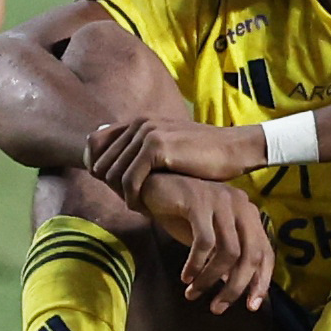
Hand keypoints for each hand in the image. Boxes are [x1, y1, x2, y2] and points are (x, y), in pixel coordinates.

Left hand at [89, 114, 265, 190]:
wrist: (236, 148)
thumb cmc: (205, 154)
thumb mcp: (169, 147)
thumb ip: (145, 151)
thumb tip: (118, 166)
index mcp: (139, 121)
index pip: (95, 142)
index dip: (97, 166)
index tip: (111, 188)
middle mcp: (139, 123)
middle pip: (101, 160)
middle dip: (109, 185)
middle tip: (126, 202)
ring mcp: (147, 134)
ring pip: (113, 173)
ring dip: (121, 195)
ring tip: (136, 207)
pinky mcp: (157, 149)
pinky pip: (130, 180)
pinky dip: (133, 198)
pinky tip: (144, 209)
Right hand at [116, 161, 273, 313]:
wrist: (149, 187)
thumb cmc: (179, 213)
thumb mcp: (207, 238)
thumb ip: (225, 257)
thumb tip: (238, 288)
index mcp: (248, 213)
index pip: (265, 253)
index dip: (261, 282)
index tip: (251, 306)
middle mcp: (240, 204)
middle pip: (251, 255)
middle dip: (236, 287)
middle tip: (218, 307)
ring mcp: (220, 200)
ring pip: (229, 251)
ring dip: (212, 279)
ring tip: (195, 294)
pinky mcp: (199, 200)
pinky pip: (204, 242)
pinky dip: (196, 264)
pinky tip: (185, 277)